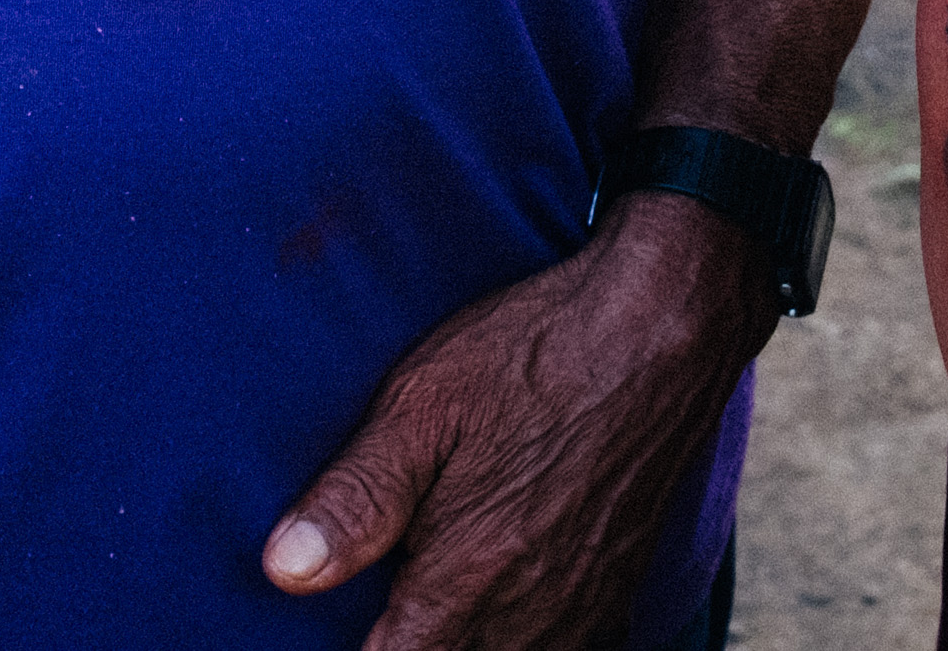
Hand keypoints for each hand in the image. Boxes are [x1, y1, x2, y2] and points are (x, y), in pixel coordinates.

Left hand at [263, 196, 765, 647]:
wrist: (664, 328)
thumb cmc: (536, 355)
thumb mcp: (425, 406)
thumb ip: (357, 499)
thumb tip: (283, 572)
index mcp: (467, 583)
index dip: (361, 649)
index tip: (342, 619)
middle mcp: (529, 616)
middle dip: (414, 642)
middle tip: (387, 601)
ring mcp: (581, 609)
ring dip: (467, 641)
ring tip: (433, 603)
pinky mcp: (618, 590)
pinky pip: (570, 648)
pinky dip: (526, 638)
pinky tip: (504, 605)